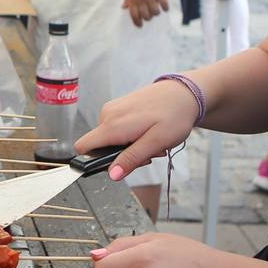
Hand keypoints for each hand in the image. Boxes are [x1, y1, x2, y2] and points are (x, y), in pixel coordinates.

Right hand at [76, 77, 200, 180]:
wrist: (185, 92)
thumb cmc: (174, 115)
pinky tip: (148, 132)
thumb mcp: (156, 142)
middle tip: (149, 153)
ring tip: (152, 141)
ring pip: (110, 140)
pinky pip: (116, 129)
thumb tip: (112, 175)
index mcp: (113, 125)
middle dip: (122, 156)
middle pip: (99, 147)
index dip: (94, 162)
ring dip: (130, 147)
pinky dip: (131, 136)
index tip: (118, 165)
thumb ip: (131, 159)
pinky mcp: (118, 107)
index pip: (83, 148)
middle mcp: (107, 115)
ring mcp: (112, 109)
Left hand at [124, 0, 168, 27]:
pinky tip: (165, 7)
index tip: (140, 25)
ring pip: (155, 12)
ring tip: (156, 10)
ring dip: (156, 13)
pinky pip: (164, 4)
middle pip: (146, 15)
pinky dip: (165, 8)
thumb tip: (124, 7)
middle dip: (148, 17)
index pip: (134, 14)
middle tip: (149, 15)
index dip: (137, 22)